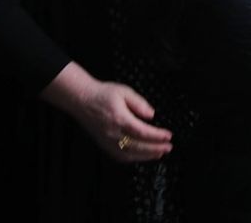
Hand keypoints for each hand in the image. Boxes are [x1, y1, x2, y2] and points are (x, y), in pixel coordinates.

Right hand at [42, 62, 172, 162]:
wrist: (81, 99)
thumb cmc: (102, 94)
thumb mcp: (124, 91)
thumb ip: (139, 103)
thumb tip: (151, 115)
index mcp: (119, 119)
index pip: (142, 132)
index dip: (157, 136)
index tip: (169, 136)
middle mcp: (113, 133)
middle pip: (138, 146)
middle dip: (155, 149)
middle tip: (169, 147)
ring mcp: (107, 141)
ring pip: (129, 154)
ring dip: (146, 156)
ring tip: (159, 153)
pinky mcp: (104, 144)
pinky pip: (120, 156)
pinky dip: (133, 158)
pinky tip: (142, 156)